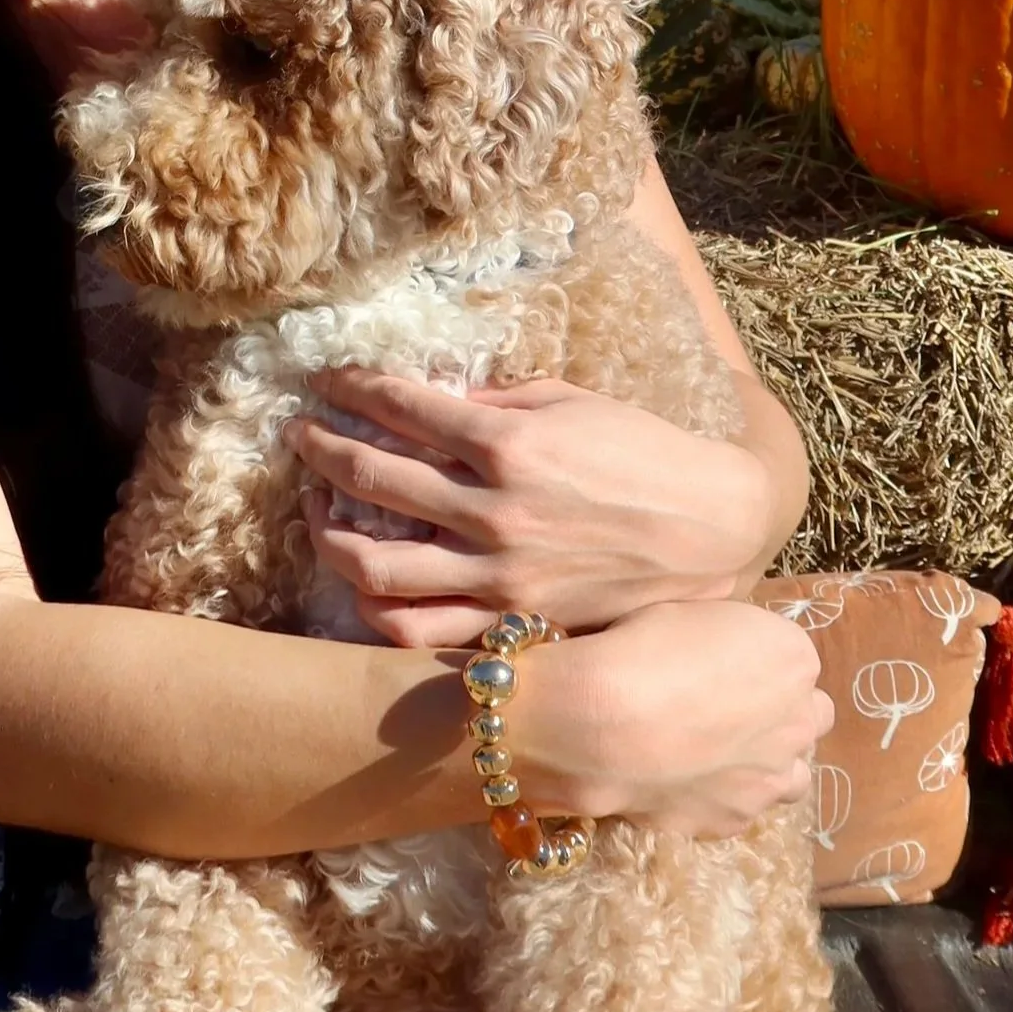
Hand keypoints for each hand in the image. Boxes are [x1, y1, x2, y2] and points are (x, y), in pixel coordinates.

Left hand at [286, 371, 775, 649]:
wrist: (712, 528)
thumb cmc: (643, 452)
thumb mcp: (569, 403)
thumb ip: (491, 403)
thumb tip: (424, 400)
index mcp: (510, 444)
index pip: (399, 407)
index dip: (350, 389)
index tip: (325, 381)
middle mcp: (495, 511)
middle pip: (370, 479)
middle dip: (320, 450)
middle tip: (300, 436)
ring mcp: (499, 574)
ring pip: (375, 566)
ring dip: (327, 536)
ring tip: (317, 513)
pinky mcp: (511, 620)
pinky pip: (418, 629)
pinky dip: (375, 609)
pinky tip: (363, 582)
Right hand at [516, 602, 831, 837]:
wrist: (604, 721)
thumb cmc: (643, 647)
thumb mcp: (692, 612)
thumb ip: (727, 645)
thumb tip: (718, 662)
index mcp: (792, 660)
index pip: (799, 667)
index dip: (766, 671)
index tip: (730, 670)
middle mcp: (796, 725)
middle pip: (807, 726)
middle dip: (778, 721)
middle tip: (726, 715)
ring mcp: (766, 782)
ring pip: (786, 781)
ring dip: (762, 769)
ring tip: (711, 760)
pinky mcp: (727, 822)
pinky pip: (734, 812)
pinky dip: (715, 801)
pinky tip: (677, 787)